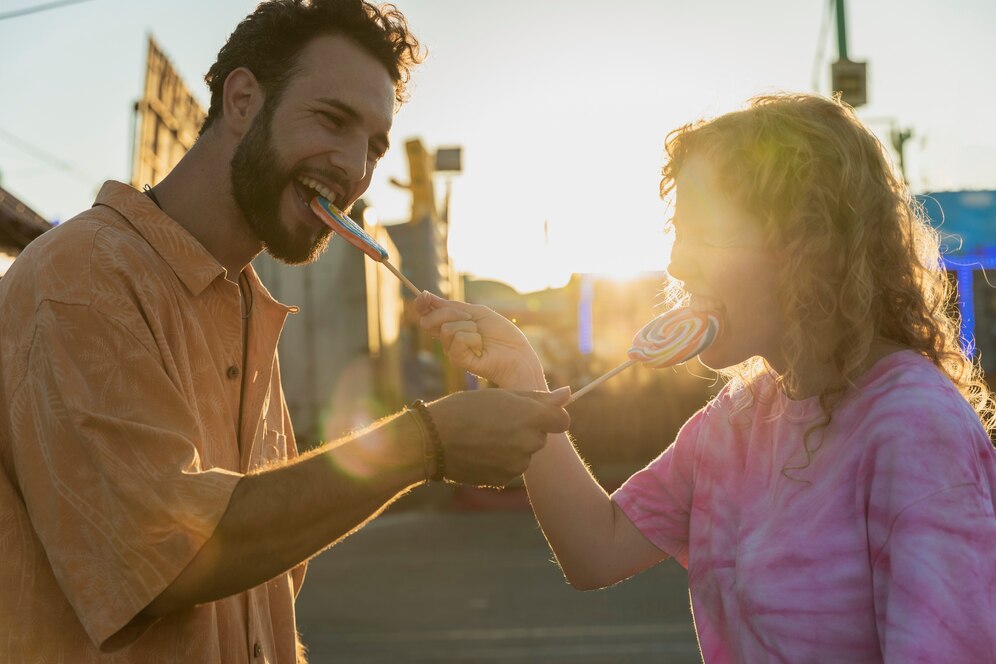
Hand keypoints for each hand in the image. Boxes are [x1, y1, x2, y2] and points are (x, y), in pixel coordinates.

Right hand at [416, 291, 544, 388]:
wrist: (517, 354)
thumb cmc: (501, 334)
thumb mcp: (477, 312)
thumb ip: (453, 306)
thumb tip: (427, 296)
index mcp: (451, 325)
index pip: (428, 313)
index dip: (422, 304)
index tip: (424, 295)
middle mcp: (447, 338)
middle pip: (430, 319)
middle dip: (450, 312)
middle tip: (471, 318)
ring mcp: (451, 349)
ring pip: (446, 328)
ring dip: (469, 327)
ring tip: (481, 337)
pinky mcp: (457, 359)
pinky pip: (457, 338)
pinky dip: (473, 338)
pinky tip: (481, 348)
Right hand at [428, 387, 570, 486]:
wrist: (433, 440)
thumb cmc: (465, 409)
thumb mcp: (502, 395)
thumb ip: (538, 398)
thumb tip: (568, 394)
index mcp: (532, 417)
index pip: (562, 420)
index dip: (550, 416)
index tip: (534, 414)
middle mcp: (529, 442)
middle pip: (541, 437)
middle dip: (525, 430)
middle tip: (497, 422)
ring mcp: (517, 464)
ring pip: (525, 454)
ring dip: (512, 447)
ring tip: (484, 437)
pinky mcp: (504, 479)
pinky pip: (510, 468)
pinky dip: (499, 461)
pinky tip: (479, 452)